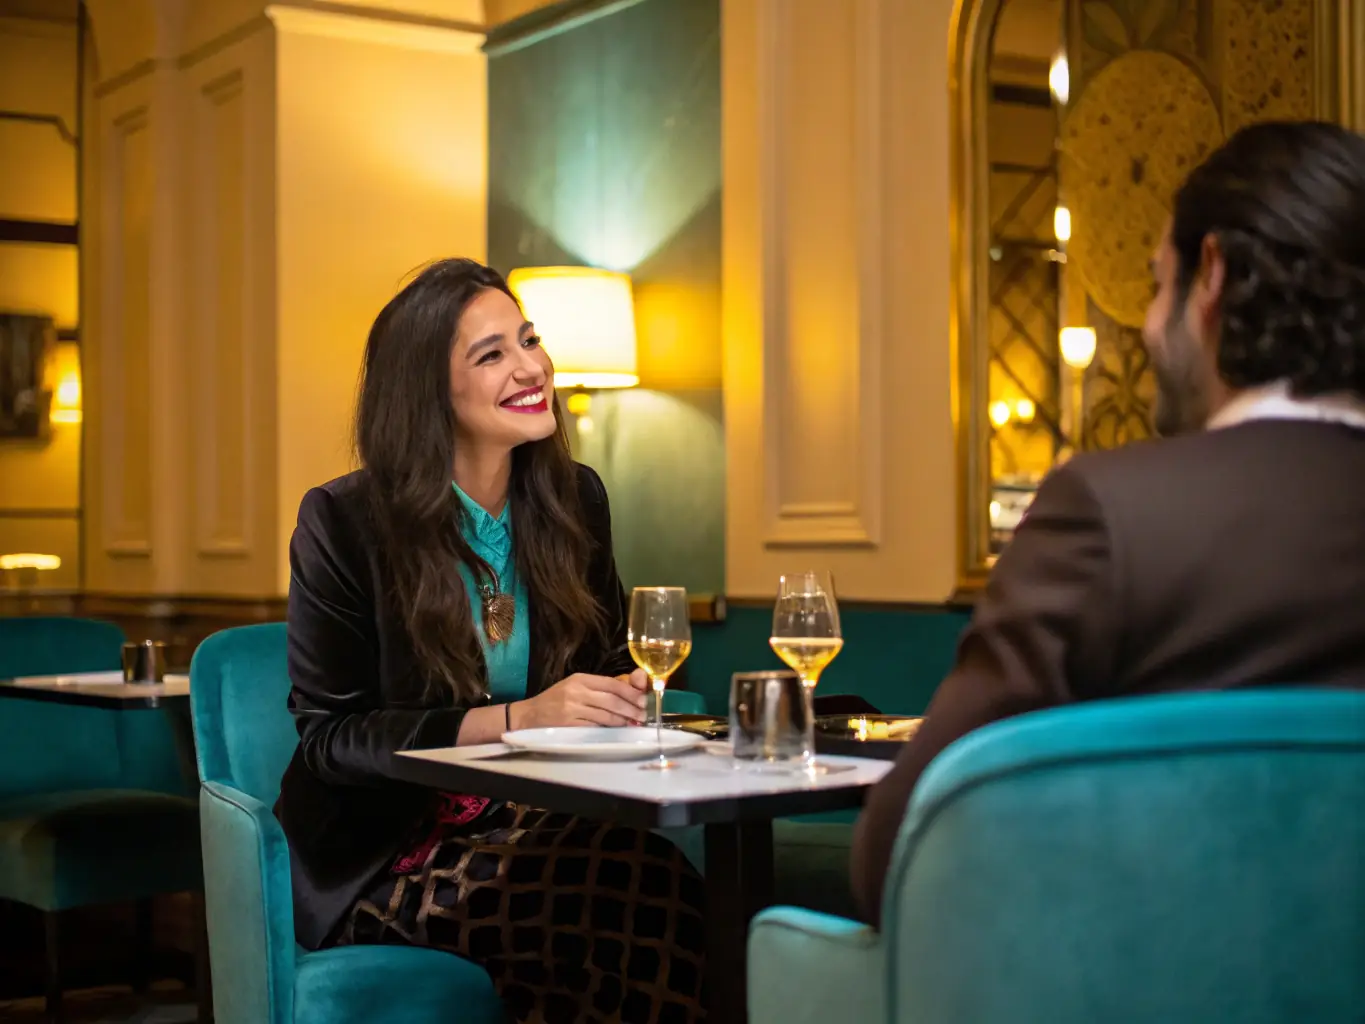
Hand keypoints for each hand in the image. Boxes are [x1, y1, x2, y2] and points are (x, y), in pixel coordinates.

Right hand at [512, 672, 647, 728]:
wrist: (529, 715)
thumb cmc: (555, 700)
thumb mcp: (574, 687)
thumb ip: (597, 689)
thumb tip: (627, 694)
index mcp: (580, 679)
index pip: (612, 683)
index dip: (630, 692)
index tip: (643, 699)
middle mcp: (576, 692)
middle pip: (612, 700)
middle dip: (631, 708)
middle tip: (643, 714)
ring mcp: (572, 709)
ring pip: (606, 714)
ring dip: (623, 720)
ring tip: (634, 723)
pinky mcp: (568, 725)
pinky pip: (595, 727)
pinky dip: (609, 728)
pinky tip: (617, 729)